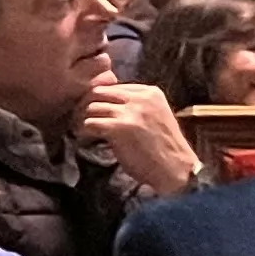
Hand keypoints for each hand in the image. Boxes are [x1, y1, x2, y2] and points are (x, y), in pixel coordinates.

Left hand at [78, 82, 199, 196]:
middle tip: (78, 121)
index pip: (112, 87)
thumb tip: (102, 102)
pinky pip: (89, 124)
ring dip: (80, 120)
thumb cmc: (162, 147)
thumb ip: (134, 105)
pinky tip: (86, 140)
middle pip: (98, 92)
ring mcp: (130, 112)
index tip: (92, 113)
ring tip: (81, 132)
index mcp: (150, 92)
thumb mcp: (153, 115)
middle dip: (84, 106)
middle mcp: (140, 98)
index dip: (97, 100)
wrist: (175, 168)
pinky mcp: (120, 128)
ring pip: (91, 108)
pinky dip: (82, 133)